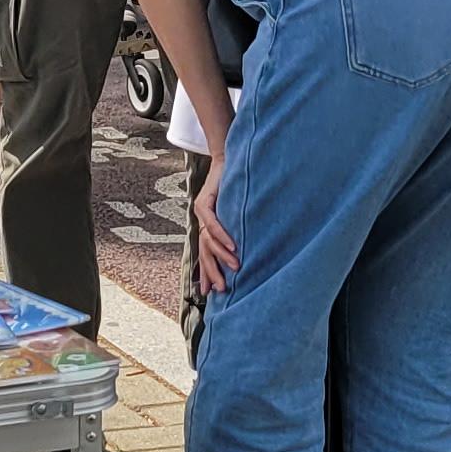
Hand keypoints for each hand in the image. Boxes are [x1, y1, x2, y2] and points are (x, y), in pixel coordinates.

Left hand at [192, 156, 237, 294]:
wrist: (229, 159)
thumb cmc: (237, 187)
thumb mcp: (237, 213)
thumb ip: (239, 229)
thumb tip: (249, 248)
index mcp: (208, 226)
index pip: (206, 254)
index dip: (207, 273)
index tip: (211, 292)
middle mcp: (202, 221)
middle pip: (204, 252)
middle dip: (212, 272)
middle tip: (221, 289)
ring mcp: (201, 212)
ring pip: (209, 240)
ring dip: (222, 255)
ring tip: (235, 268)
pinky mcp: (205, 200)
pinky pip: (213, 223)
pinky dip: (223, 235)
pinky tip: (232, 247)